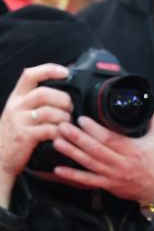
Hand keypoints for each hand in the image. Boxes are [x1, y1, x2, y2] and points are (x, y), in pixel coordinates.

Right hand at [0, 64, 72, 206]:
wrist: (0, 160)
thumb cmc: (15, 135)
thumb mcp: (19, 113)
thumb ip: (34, 101)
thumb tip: (62, 90)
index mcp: (16, 98)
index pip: (30, 75)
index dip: (49, 70)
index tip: (66, 72)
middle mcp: (16, 107)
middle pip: (44, 93)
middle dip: (63, 99)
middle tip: (70, 108)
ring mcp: (19, 121)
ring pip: (49, 112)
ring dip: (64, 117)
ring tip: (67, 123)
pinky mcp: (24, 136)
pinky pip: (49, 129)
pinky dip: (60, 132)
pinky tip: (62, 135)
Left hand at [51, 112, 153, 205]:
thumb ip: (151, 119)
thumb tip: (146, 101)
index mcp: (133, 150)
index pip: (110, 138)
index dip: (94, 129)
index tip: (82, 119)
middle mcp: (121, 163)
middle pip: (95, 149)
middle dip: (77, 138)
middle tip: (62, 127)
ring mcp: (112, 175)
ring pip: (88, 163)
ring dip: (71, 152)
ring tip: (57, 142)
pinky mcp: (107, 184)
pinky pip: (87, 180)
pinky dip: (72, 175)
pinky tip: (58, 169)